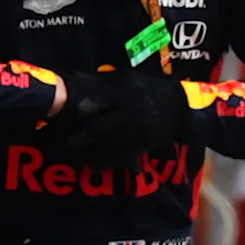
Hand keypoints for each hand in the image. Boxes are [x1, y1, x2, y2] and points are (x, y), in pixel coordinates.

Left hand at [47, 67, 186, 159]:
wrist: (178, 102)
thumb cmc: (145, 88)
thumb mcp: (125, 78)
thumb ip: (104, 84)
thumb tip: (75, 82)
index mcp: (124, 92)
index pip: (98, 104)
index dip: (83, 112)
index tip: (69, 119)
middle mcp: (133, 111)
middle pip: (101, 128)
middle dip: (82, 139)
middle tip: (67, 145)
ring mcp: (141, 129)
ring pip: (111, 146)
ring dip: (92, 155)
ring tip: (78, 159)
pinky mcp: (147, 143)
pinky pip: (125, 155)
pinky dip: (110, 162)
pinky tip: (97, 165)